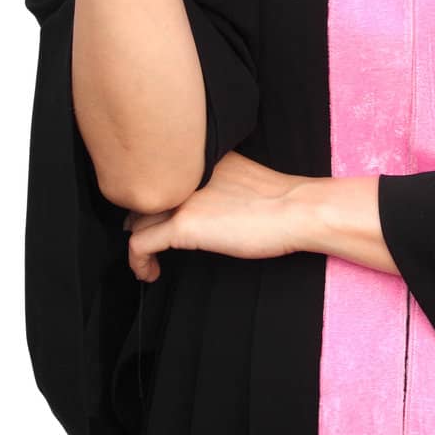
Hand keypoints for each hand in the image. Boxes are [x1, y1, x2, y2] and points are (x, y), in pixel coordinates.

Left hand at [122, 150, 313, 280]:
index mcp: (201, 160)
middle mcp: (185, 175)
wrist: (297, 210)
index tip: (160, 216)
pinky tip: (149, 273)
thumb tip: (211, 205)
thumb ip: (219, 182)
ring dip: (137, 240)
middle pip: (147, 195)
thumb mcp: (243, 179)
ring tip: (147, 260)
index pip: (162, 176)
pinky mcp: (182, 226)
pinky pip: (139, 245)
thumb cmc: (284, 200)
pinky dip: (138, 262)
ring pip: (137, 219)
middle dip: (142, 218)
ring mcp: (181, 199)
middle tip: (149, 240)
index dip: (157, 198)